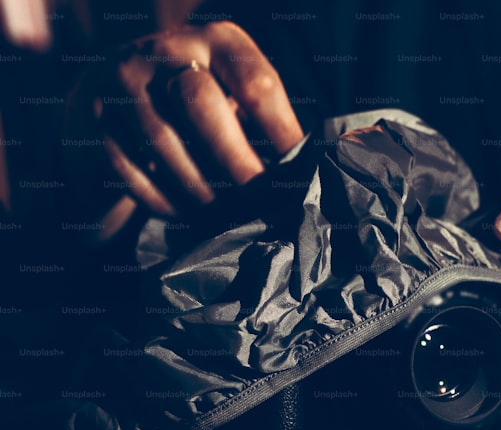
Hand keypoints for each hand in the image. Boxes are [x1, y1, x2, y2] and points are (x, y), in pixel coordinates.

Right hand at [65, 22, 302, 240]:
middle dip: (236, 163)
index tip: (300, 173)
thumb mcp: (232, 93)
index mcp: (216, 40)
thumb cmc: (197, 104)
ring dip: (202, 191)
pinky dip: (164, 200)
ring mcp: (121, 80)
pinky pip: (132, 168)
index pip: (256, 83)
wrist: (109, 94)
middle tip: (261, 204)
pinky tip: (187, 215)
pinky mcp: (92, 117)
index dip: (282, 132)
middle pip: (203, 107)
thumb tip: (307, 170)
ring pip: (166, 145)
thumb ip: (262, 118)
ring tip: (228, 218)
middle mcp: (165, 49)